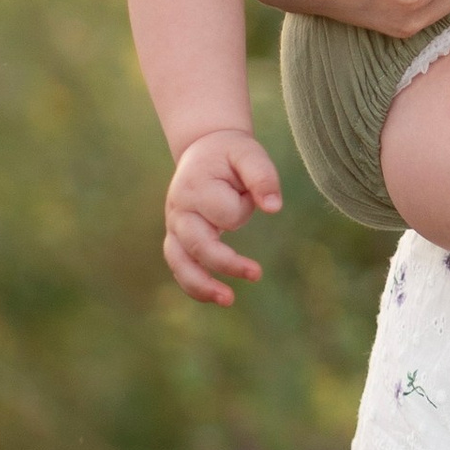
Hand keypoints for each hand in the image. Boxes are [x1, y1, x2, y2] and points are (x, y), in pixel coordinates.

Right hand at [164, 127, 283, 306]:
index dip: (245, 206)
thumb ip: (262, 177)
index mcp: (195, 187)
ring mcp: (174, 227)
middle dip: (226, 262)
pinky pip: (180, 267)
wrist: (204, 149)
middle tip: (257, 274)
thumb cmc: (230, 154)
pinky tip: (216, 296)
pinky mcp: (177, 239)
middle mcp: (179, 210)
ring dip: (202, 285)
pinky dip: (194, 285)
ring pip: (180, 263)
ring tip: (228, 300)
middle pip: (199, 245)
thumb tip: (274, 208)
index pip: (226, 213)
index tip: (247, 191)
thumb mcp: (249, 154)